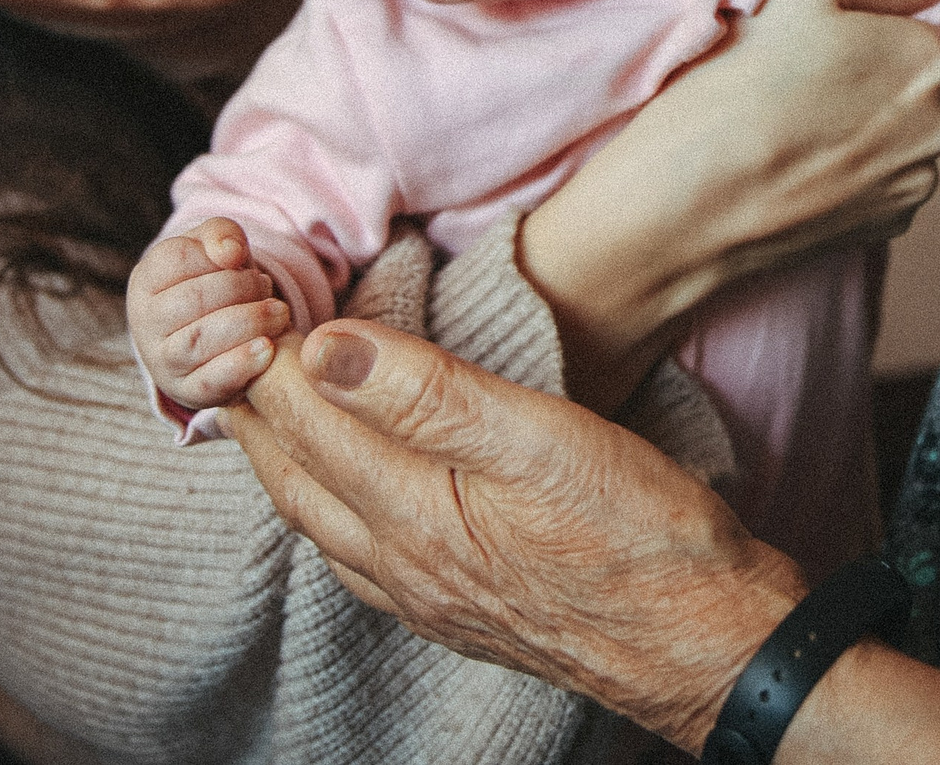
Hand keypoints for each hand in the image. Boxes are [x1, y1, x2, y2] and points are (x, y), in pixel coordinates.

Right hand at [126, 218, 294, 409]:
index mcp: (146, 280)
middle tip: (267, 289)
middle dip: (241, 289)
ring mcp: (162, 361)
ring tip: (279, 315)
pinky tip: (267, 349)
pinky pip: (208, 382)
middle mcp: (145, 322)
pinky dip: (241, 365)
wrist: (212, 341)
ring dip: (248, 323)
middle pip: (193, 299)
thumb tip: (230, 252)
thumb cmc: (211, 284)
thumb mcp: (212, 249)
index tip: (242, 260)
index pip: (177, 258)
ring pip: (199, 341)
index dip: (217, 256)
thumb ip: (220, 234)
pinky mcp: (186, 391)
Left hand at [232, 320, 806, 751]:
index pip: (306, 419)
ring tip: (266, 409)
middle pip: (293, 476)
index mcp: (412, 513)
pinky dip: (329, 505)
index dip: (271, 353)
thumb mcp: (541, 440)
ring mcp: (427, 600)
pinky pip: (358, 555)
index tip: (251, 293)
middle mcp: (401, 566)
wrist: (710, 646)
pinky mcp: (461, 614)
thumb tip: (321, 349)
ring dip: (283, 459)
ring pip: (319, 520)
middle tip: (228, 342)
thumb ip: (427, 395)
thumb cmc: (643, 536)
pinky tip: (348, 495)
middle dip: (254, 407)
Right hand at [521, 0, 939, 406]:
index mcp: (932, 60)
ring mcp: (916, 185)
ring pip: (902, 138)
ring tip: (794, 128)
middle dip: (877, 80)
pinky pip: (881, 185)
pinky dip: (850, 173)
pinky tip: (797, 167)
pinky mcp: (887, 228)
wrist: (690, 201)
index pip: (936, 32)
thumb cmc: (743, 82)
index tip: (830, 42)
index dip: (883, 31)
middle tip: (804, 81)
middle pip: (922, 88)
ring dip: (865, 129)